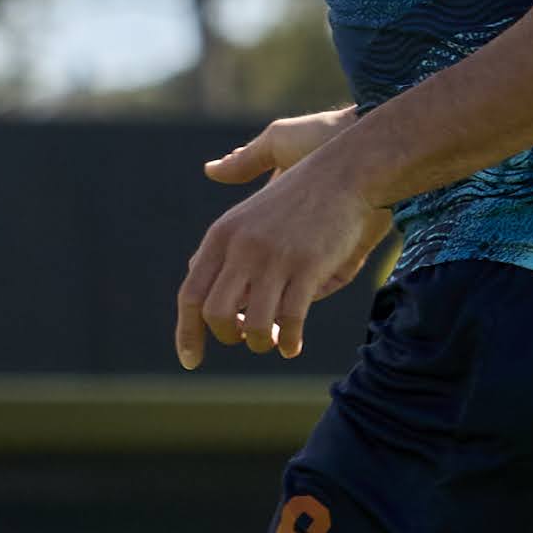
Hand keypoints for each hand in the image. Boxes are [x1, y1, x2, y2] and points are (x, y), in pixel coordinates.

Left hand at [173, 113, 385, 370]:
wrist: (345, 171)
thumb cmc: (298, 196)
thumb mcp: (248, 215)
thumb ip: (221, 246)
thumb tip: (193, 272)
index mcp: (221, 235)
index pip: (190, 293)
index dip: (187, 332)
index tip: (190, 360)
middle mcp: (241, 247)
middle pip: (215, 314)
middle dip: (227, 337)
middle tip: (244, 337)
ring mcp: (274, 257)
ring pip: (254, 324)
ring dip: (260, 342)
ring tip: (273, 341)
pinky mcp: (307, 265)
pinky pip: (291, 319)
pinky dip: (290, 341)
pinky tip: (294, 346)